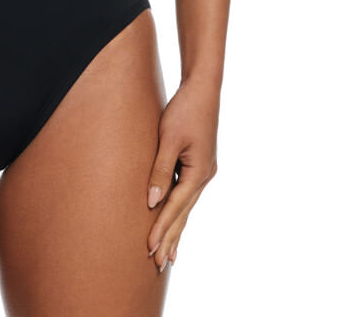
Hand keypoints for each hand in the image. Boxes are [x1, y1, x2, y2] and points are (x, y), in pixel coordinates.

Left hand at [145, 76, 219, 271]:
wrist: (203, 89)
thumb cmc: (183, 110)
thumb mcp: (168, 138)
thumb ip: (160, 170)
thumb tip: (152, 202)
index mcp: (198, 172)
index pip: (175, 208)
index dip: (161, 229)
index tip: (149, 249)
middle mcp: (204, 176)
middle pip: (184, 213)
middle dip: (171, 238)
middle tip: (158, 265)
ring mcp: (204, 171)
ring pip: (186, 206)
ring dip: (176, 229)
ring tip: (169, 254)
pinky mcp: (199, 164)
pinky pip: (187, 194)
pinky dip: (179, 210)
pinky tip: (174, 219)